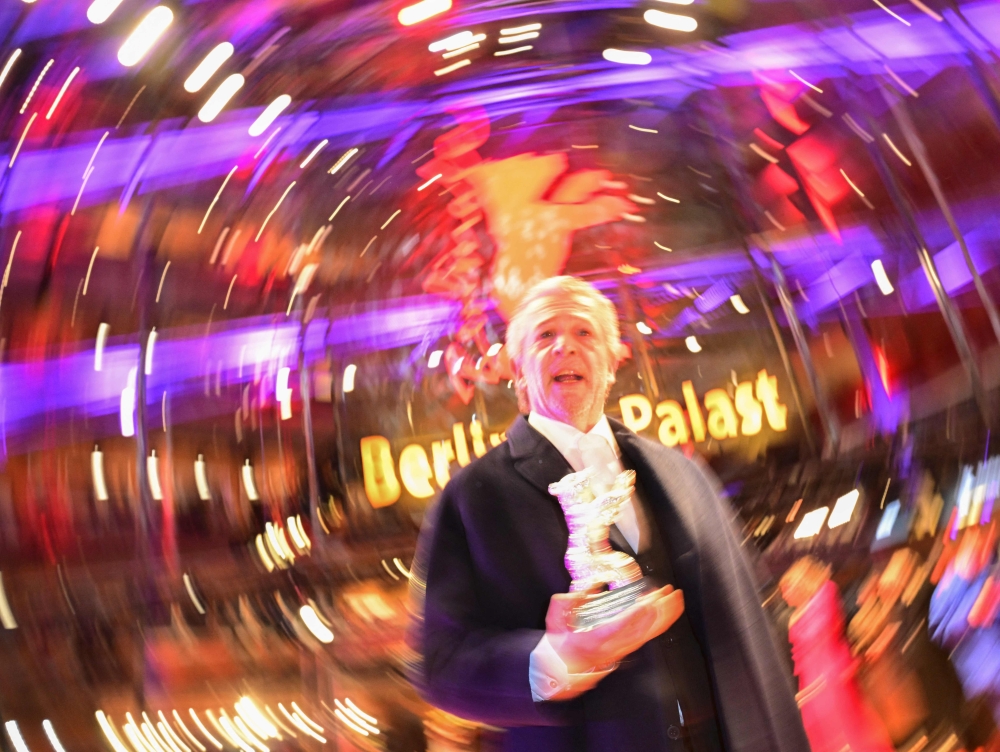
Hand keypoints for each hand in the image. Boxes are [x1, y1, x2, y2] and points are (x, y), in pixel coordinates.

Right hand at [544, 585, 683, 674]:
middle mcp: (611, 646)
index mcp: (593, 639)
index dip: (633, 616)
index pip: (617, 627)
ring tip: (675, 598)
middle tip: (668, 594)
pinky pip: (647, 636)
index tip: (645, 603)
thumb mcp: (556, 618)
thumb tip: (591, 585)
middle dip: (657, 611)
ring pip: (648, 633)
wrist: (562, 666)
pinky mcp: (626, 648)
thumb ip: (569, 601)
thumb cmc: (560, 642)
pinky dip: (660, 623)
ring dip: (664, 616)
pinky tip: (668, 612)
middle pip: (641, 630)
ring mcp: (621, 649)